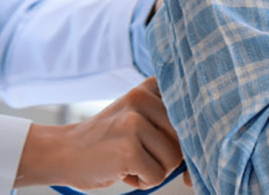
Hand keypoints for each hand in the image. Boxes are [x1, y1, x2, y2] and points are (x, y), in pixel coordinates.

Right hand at [15, 77, 187, 189]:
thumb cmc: (107, 140)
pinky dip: (142, 182)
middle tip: (138, 153)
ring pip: (173, 159)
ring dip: (154, 170)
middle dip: (165, 156)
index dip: (191, 132)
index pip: (190, 109)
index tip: (183, 138)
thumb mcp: (136, 114)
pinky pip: (157, 176)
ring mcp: (135, 123)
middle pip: (184, 139)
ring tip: (129, 160)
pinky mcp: (129, 149)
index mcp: (149, 86)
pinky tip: (122, 170)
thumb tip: (204, 149)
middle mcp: (143, 98)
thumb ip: (166, 120)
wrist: (64, 152)